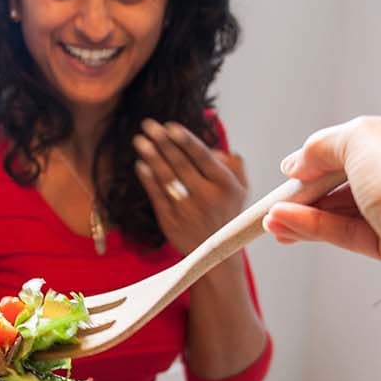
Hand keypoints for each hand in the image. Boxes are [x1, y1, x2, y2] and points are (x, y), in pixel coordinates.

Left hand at [133, 119, 248, 254]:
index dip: (186, 140)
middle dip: (163, 142)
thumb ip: (234, 165)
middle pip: (181, 163)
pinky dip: (148, 179)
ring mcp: (188, 210)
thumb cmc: (228, 214)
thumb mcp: (241, 190)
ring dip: (151, 156)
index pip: (203, 157)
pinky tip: (140, 165)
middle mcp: (207, 197)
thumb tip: (215, 149)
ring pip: (166, 178)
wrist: (218, 256)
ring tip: (139, 140)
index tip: (171, 126)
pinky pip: (157, 196)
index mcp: (226, 186)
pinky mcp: (171, 222)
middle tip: (149, 124)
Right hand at [262, 117, 380, 262]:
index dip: (338, 146)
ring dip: (309, 210)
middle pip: (359, 174)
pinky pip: (351, 232)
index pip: (378, 136)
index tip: (307, 157)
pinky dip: (318, 228)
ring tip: (273, 215)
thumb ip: (325, 145)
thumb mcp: (362, 139)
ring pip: (351, 207)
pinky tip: (285, 226)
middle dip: (315, 184)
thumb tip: (297, 162)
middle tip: (285, 189)